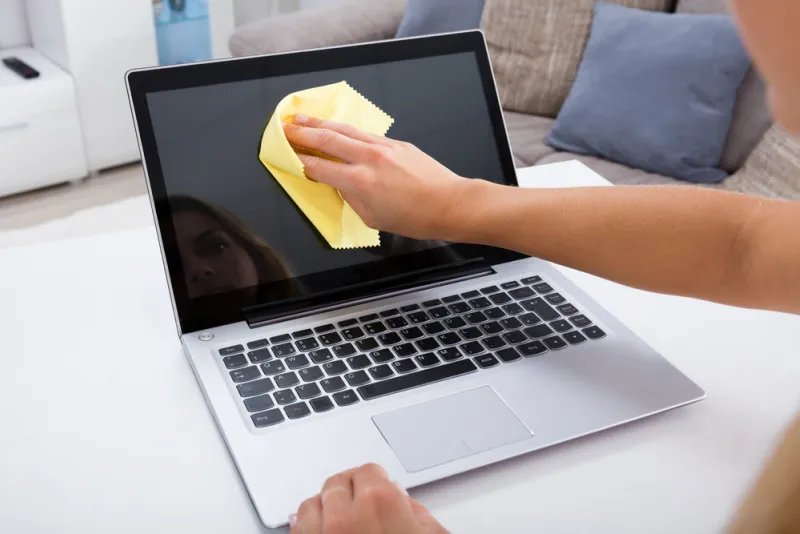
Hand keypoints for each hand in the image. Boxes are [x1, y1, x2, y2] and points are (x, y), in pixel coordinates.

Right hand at [283, 115, 482, 240]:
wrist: (449, 203)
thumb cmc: (414, 218)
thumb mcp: (373, 218)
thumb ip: (351, 198)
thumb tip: (340, 183)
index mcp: (359, 182)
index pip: (318, 167)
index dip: (298, 160)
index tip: (284, 154)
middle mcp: (368, 158)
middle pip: (326, 139)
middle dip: (301, 133)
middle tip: (283, 127)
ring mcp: (383, 147)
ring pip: (344, 130)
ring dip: (319, 123)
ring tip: (300, 118)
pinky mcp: (396, 143)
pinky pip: (364, 133)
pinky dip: (345, 129)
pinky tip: (336, 128)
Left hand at [290, 463, 447, 533]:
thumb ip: (419, 515)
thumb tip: (407, 506)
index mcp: (379, 502)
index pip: (368, 470)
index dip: (376, 480)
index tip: (380, 488)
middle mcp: (343, 516)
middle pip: (336, 483)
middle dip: (350, 489)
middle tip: (361, 501)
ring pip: (310, 505)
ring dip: (324, 507)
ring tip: (338, 516)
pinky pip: (296, 530)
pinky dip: (304, 527)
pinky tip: (315, 529)